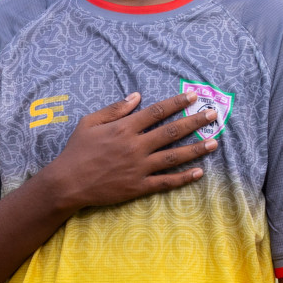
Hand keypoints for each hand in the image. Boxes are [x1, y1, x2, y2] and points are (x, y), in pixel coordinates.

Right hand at [36, 92, 220, 211]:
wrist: (67, 183)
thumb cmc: (77, 150)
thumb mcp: (90, 123)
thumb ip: (115, 109)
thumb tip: (137, 95)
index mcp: (124, 128)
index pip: (157, 112)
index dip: (177, 103)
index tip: (193, 96)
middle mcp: (136, 146)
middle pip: (172, 131)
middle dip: (195, 121)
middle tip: (214, 115)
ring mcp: (140, 168)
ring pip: (175, 157)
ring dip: (197, 149)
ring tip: (215, 142)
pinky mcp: (139, 186)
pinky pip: (166, 182)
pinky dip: (184, 178)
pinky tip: (200, 172)